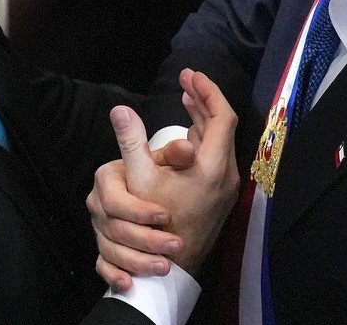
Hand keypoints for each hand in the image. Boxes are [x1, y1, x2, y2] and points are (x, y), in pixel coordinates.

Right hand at [87, 70, 240, 289]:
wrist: (173, 271)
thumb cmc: (156, 226)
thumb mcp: (139, 180)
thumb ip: (132, 142)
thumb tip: (121, 110)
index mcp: (213, 167)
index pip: (222, 116)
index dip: (206, 90)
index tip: (189, 74)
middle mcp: (225, 176)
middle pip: (220, 128)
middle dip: (202, 103)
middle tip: (186, 85)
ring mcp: (223, 189)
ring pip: (217, 145)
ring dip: (201, 123)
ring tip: (187, 104)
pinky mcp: (217, 199)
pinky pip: (213, 160)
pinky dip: (200, 143)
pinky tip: (185, 140)